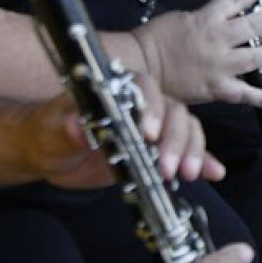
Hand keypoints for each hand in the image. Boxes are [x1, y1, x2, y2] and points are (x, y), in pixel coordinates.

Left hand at [22, 73, 224, 189]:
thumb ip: (66, 127)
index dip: (151, 108)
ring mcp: (153, 127)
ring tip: (188, 174)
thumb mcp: (51, 129)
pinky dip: (203, 159)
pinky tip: (214, 172)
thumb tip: (77, 125)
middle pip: (173, 110)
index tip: (148, 134)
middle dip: (175, 139)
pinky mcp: (157, 149)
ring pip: (186, 128)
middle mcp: (142, 104)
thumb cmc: (47, 131)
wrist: (49, 152)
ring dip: (192, 150)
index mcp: (118, 89)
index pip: (144, 88)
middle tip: (167, 167)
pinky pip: (186, 150)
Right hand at [134, 0, 261, 107]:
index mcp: (207, 19)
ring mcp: (219, 65)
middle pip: (252, 26)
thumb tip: (218, 19)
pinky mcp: (216, 88)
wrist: (140, 65)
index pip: (236, 0)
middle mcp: (218, 39)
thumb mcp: (181, 18)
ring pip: (255, 57)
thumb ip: (204, 19)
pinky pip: (245, 94)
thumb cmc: (154, 39)